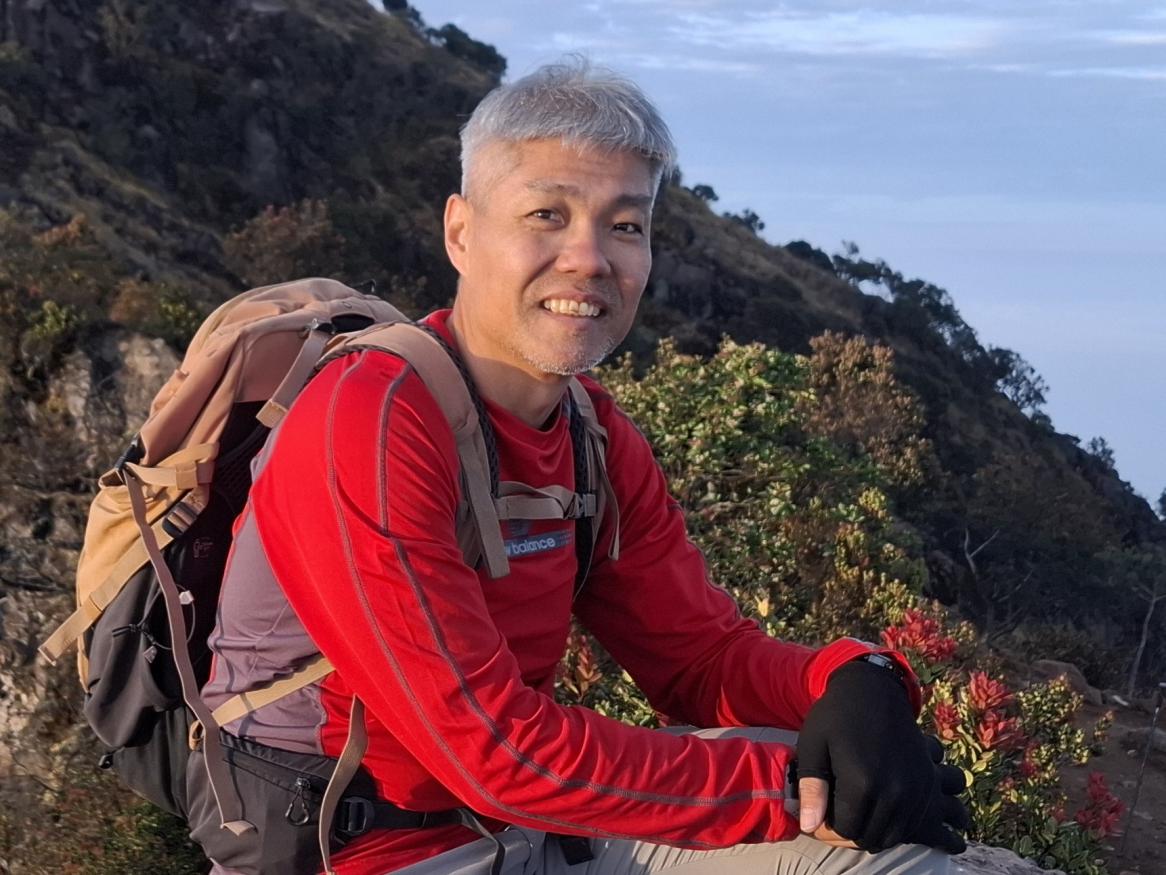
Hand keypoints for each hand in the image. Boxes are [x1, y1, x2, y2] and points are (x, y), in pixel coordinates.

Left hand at [796, 660, 968, 853]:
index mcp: (862, 783)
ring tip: (854, 807)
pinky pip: (911, 823)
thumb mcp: (813, 746)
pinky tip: (875, 805)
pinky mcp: (926, 784)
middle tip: (835, 810)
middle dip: (849, 831)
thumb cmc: (835, 716)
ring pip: (891, 835)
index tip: (820, 812)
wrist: (876, 690)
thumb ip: (812, 788)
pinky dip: (892, 823)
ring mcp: (915, 790)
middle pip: (869, 837)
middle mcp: (894, 792)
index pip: (844, 830)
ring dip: (871, 829)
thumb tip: (809, 826)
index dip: (827, 827)